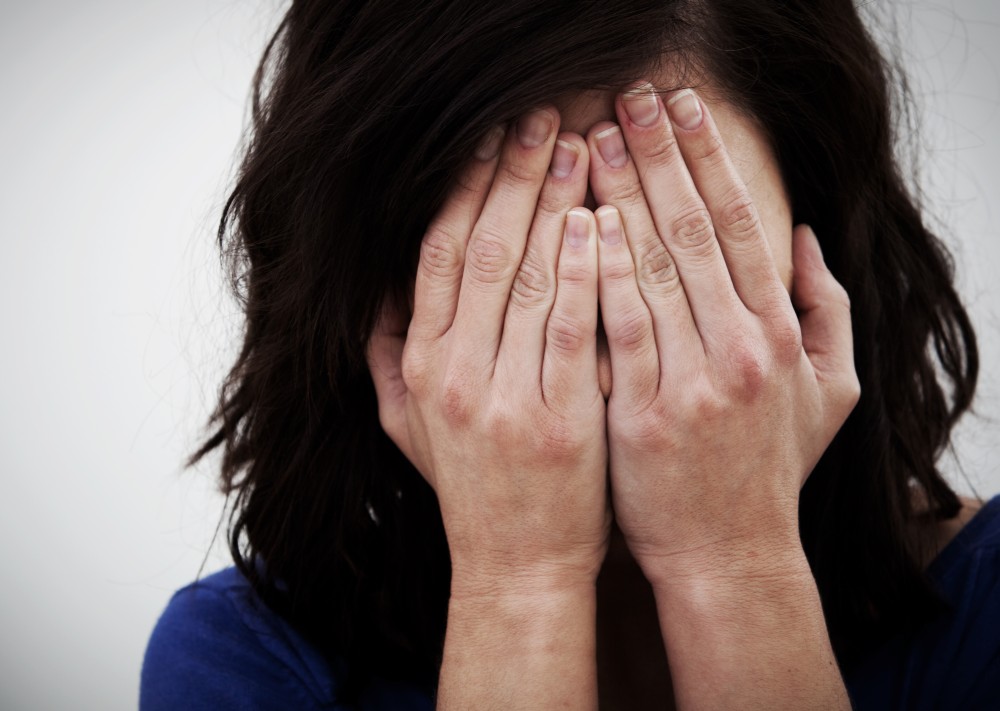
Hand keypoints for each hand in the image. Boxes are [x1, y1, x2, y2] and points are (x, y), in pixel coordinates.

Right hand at [366, 109, 610, 592]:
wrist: (518, 567)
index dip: (466, 190)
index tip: (494, 141)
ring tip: (579, 149)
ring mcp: (504, 399)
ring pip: (526, 280)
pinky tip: (600, 223)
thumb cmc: (472, 490)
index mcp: (421, 366)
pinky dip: (583, 273)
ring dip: (553, 206)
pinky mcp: (559, 421)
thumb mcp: (407, 428)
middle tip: (544, 120)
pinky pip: (570, 331)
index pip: (438, 255)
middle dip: (513, 178)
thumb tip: (377, 290)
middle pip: (482, 251)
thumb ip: (386, 355)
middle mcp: (454, 375)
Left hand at [586, 85, 859, 580]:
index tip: (682, 109)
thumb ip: (826, 312)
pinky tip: (578, 225)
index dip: (709, 160)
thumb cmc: (770, 471)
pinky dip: (598, 274)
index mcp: (779, 336)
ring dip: (620, 196)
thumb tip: (804, 239)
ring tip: (593, 139)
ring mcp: (690, 384)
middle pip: (691, 232)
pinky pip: (615, 331)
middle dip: (659, 157)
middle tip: (627, 100)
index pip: (740, 226)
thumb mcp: (828, 393)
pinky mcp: (640, 416)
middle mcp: (740, 350)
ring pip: (650, 269)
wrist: (729, 555)